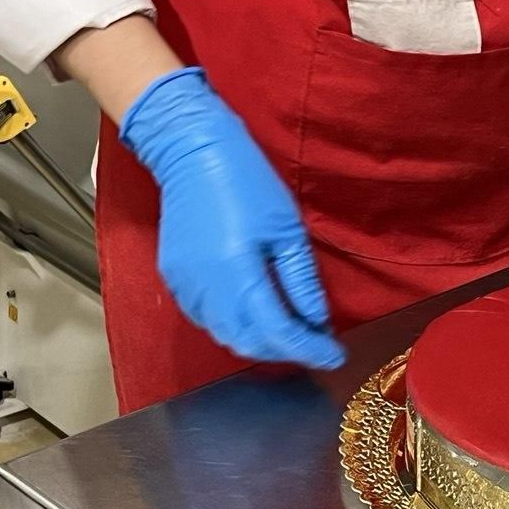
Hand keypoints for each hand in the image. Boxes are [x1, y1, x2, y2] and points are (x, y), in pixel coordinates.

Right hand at [120, 67, 344, 368]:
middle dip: (285, 351)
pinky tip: (257, 315)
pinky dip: (235, 326)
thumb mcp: (288, 230)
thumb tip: (316, 320)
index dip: (308, 349)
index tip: (333, 355)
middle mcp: (206, 288)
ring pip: (225, 335)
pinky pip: (207, 319)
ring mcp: (185, 286)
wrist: (193, 152)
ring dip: (260, 342)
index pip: (277, 331)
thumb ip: (301, 281)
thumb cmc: (246, 181)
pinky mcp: (175, 279)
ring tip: (292, 331)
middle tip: (317, 344)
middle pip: (248, 342)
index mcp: (237, 273)